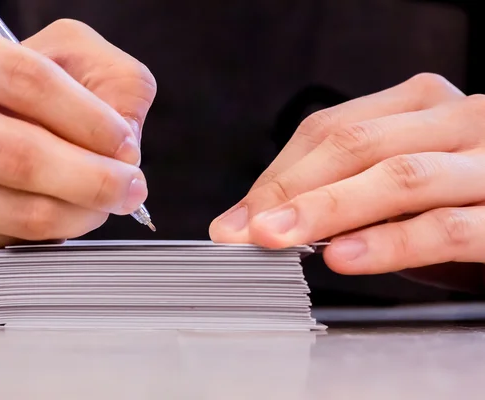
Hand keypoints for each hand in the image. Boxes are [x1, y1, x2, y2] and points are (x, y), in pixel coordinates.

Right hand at [0, 16, 155, 284]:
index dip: (89, 118)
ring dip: (77, 214)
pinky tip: (49, 215)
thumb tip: (125, 143)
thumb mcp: (57, 59)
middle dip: (92, 179)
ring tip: (97, 203)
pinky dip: (44, 238)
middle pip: (15, 154)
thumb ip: (106, 79)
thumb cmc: (1, 101)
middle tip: (128, 189)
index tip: (125, 145)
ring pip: (15, 211)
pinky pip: (4, 246)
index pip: (24, 78)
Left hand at [210, 73, 484, 291]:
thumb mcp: (393, 192)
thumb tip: (251, 222)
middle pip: (356, 145)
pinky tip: (347, 257)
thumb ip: (336, 195)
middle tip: (244, 232)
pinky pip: (446, 226)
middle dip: (291, 191)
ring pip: (398, 177)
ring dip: (328, 210)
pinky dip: (391, 243)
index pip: (330, 129)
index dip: (278, 176)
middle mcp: (457, 120)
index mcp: (419, 105)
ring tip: (278, 239)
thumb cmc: (458, 204)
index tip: (238, 219)